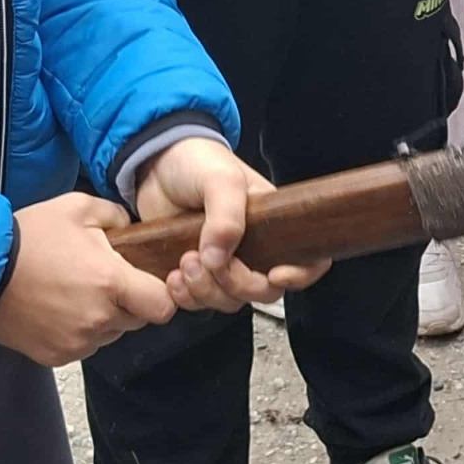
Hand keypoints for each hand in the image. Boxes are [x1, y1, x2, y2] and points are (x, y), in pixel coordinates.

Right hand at [0, 191, 176, 366]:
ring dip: (105, 318)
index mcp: (111, 282)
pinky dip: (80, 331)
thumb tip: (134, 229)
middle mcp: (98, 319)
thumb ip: (118, 215)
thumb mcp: (79, 207)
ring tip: (77, 291)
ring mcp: (76, 342)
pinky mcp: (56, 356)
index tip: (149, 281)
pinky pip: (84, 346)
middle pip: (137, 320)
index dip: (163, 294)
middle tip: (105, 279)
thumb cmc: (31, 236)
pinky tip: (60, 308)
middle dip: (129, 301)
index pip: (163, 306)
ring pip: (111, 334)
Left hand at [135, 137, 329, 313]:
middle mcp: (253, 249)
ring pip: (229, 300)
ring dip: (205, 290)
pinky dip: (185, 297)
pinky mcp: (195, 273)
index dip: (299, 274)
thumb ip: (226, 215)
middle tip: (207, 260)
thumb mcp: (220, 178)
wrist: (157, 163)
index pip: (307, 259)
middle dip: (236, 284)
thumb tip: (219, 259)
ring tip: (184, 262)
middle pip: (262, 290)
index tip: (276, 274)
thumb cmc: (199, 161)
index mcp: (272, 224)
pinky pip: (197, 302)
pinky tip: (173, 278)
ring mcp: (223, 263)